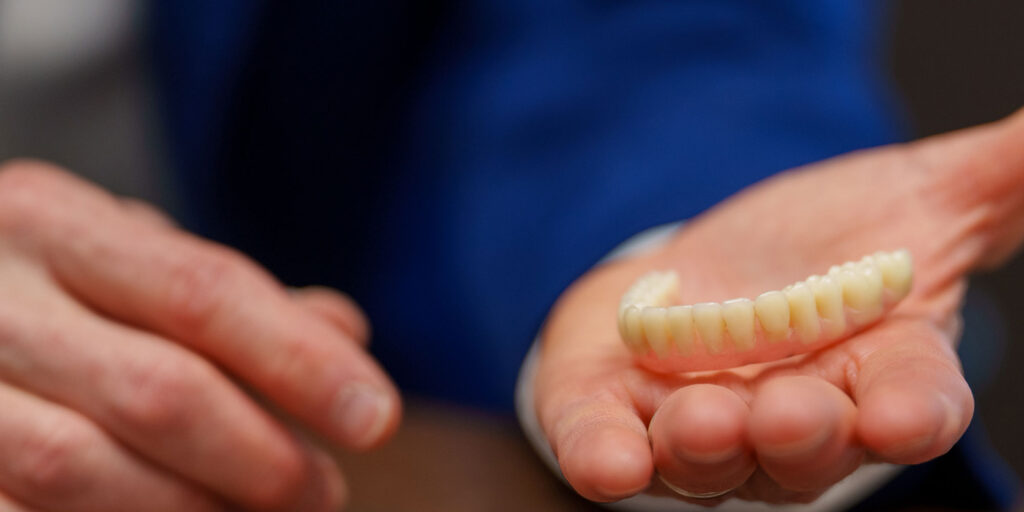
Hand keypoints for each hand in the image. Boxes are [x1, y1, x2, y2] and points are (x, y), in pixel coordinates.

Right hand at [0, 161, 400, 510]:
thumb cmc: (46, 286)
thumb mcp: (126, 258)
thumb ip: (229, 297)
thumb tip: (346, 331)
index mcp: (52, 224)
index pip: (203, 292)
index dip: (301, 362)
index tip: (376, 418)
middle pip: (157, 391)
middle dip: (263, 456)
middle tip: (324, 492)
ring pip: (81, 469)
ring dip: (195, 510)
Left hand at [535, 110, 1023, 503]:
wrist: (700, 273)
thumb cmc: (813, 249)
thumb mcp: (909, 199)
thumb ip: (994, 177)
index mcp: (876, 374)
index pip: (911, 404)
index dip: (910, 413)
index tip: (906, 416)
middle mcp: (794, 419)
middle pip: (809, 448)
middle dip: (802, 436)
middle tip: (791, 413)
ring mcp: (701, 429)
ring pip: (708, 460)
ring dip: (705, 449)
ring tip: (700, 420)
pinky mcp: (616, 416)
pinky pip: (610, 448)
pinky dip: (608, 457)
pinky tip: (604, 462)